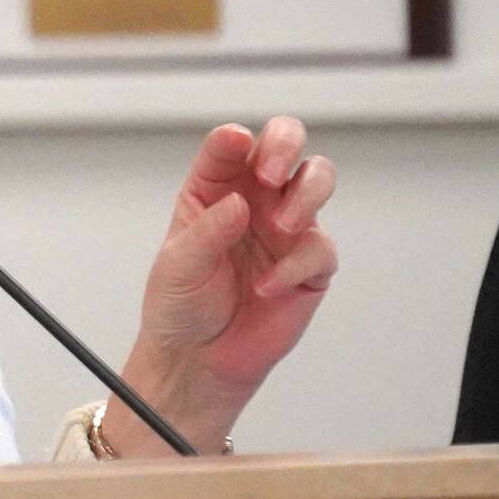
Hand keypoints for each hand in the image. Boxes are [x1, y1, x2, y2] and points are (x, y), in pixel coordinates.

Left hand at [98, 119, 337, 457]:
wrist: (198, 359)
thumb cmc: (180, 304)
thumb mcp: (178, 266)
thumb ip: (207, 232)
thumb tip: (240, 203)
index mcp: (214, 188)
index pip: (229, 146)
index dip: (234, 138)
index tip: (235, 142)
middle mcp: (254, 199)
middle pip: (286, 144)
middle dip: (285, 144)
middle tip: (270, 174)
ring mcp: (286, 227)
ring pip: (317, 180)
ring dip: (306, 194)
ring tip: (280, 226)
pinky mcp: (310, 264)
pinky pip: (320, 248)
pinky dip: (296, 265)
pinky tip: (266, 288)